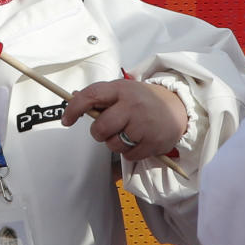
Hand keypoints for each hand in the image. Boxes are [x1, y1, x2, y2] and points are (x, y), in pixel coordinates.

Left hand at [60, 79, 187, 161]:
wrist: (177, 106)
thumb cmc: (141, 99)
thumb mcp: (121, 90)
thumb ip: (100, 96)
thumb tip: (72, 98)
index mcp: (120, 89)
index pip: (90, 96)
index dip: (74, 109)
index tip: (66, 120)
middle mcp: (132, 106)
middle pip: (101, 128)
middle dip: (98, 133)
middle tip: (105, 130)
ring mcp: (144, 125)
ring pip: (113, 144)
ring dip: (114, 143)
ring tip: (126, 133)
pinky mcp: (153, 142)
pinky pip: (128, 155)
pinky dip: (129, 152)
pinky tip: (137, 140)